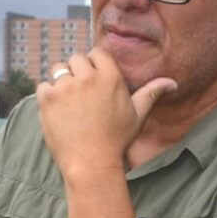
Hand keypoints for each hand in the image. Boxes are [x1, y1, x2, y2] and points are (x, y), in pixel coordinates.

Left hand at [36, 45, 175, 181]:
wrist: (91, 163)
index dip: (94, 65)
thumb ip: (151, 93)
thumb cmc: (116, 140)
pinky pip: (43, 86)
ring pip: (58, 70)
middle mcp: (87, 78)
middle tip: (81, 94)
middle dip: (77, 72)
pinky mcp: (48, 99)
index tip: (94, 80)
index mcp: (110, 77)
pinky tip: (58, 111)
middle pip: (75, 59)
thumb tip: (172, 83)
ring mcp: (65, 87)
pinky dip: (48, 96)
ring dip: (62, 82)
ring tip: (69, 102)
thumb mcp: (138, 116)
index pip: (96, 53)